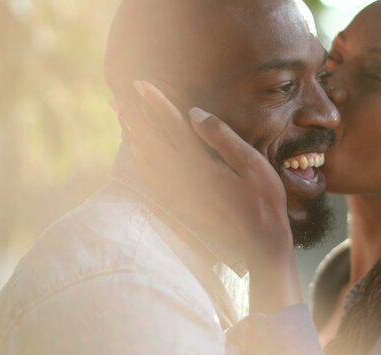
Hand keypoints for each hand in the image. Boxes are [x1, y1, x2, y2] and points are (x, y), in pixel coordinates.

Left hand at [114, 80, 301, 312]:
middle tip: (117, 99)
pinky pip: (153, 181)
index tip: (141, 84)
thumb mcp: (252, 164)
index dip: (156, 103)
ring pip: (149, 159)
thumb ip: (222, 137)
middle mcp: (183, 179)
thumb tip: (194, 113)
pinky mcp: (181, 206)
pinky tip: (136, 154)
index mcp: (200, 164)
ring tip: (122, 120)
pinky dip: (142, 163)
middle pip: (152, 141)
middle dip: (135, 117)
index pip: (172, 125)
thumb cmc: (264, 202)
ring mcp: (179, 194)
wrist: (261, 245)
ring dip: (134, 136)